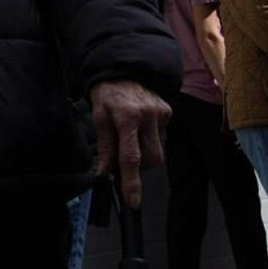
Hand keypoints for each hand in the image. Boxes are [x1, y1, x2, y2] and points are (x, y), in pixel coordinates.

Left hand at [91, 80, 169, 207]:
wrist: (124, 68)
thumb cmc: (108, 93)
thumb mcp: (99, 117)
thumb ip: (105, 147)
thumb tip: (104, 173)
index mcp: (127, 116)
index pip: (130, 157)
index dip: (132, 182)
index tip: (133, 201)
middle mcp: (148, 115)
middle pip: (151, 159)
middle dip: (139, 167)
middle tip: (123, 155)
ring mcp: (161, 113)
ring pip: (157, 151)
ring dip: (143, 152)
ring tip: (130, 135)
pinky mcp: (168, 112)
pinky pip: (160, 137)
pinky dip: (149, 138)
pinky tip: (140, 124)